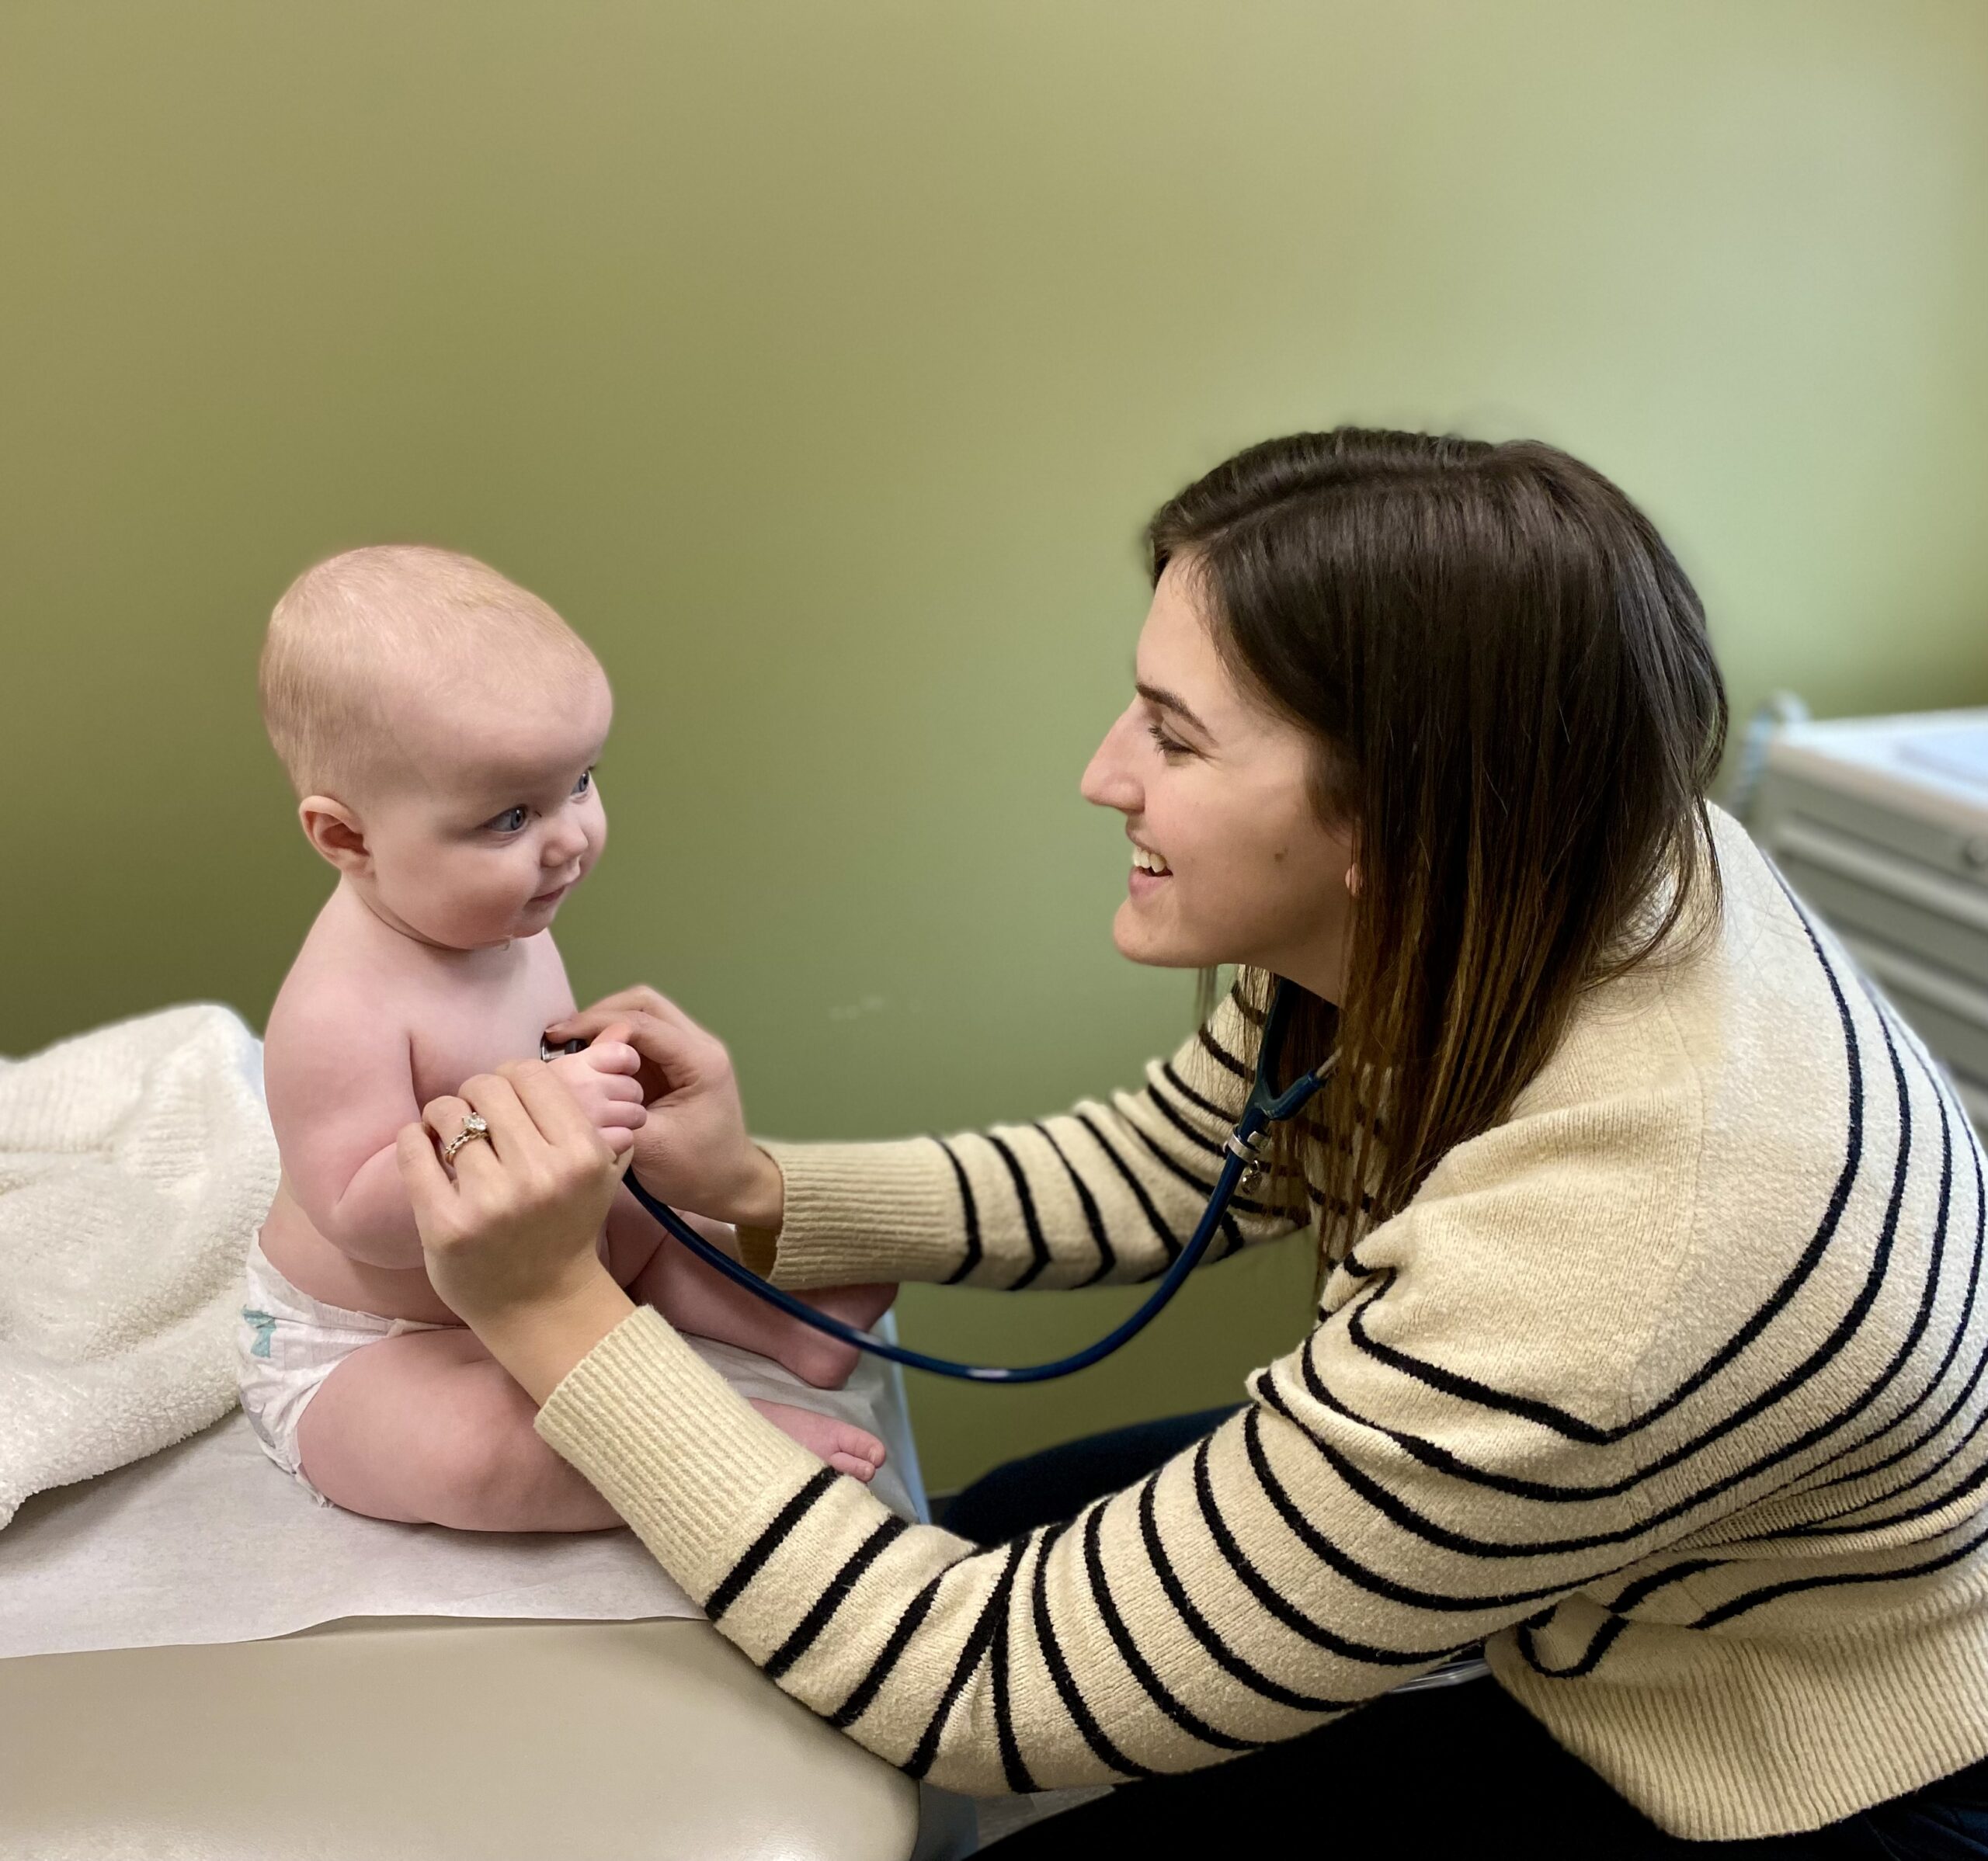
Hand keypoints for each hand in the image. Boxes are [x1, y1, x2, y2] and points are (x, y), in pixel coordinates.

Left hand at [396, 1062, 634, 1395]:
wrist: (543, 1306)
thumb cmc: (568, 1229)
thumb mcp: (600, 1174)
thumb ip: (596, 1120)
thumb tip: (603, 1051)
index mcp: (582, 1155)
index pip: (530, 1074)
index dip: (511, 1077)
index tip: (504, 1098)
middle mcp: (540, 1175)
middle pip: (487, 1087)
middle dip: (475, 1094)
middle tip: (474, 1116)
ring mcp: (491, 1201)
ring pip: (448, 1114)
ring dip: (442, 1116)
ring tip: (447, 1134)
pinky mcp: (445, 1224)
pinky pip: (414, 1151)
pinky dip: (412, 1139)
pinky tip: (422, 1147)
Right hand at [545, 987, 783, 1229]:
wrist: (728, 1186)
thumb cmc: (695, 1170)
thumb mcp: (649, 1145)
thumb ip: (614, 1108)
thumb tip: (572, 1081)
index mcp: (700, 1061)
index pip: (643, 1022)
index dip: (596, 1023)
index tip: (558, 1038)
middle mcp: (699, 1046)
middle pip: (645, 1004)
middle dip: (601, 1014)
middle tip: (563, 1036)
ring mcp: (690, 1051)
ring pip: (644, 1015)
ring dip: (607, 1025)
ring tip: (571, 1045)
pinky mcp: (677, 1064)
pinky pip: (643, 1037)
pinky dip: (615, 1042)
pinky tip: (589, 1059)